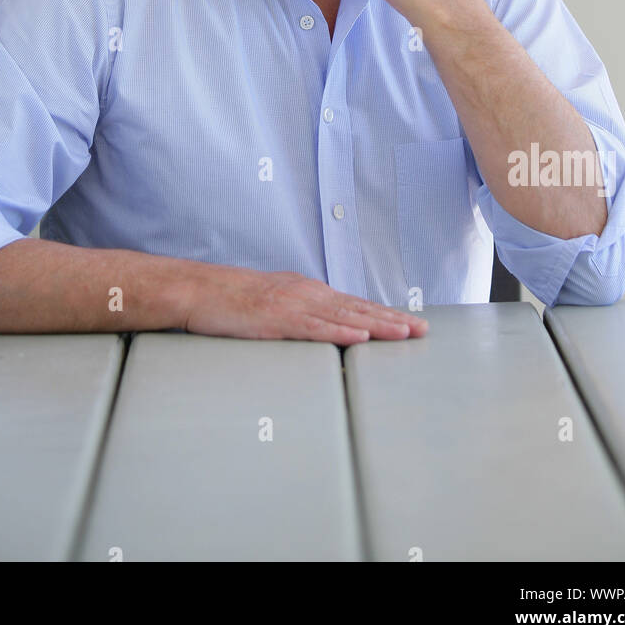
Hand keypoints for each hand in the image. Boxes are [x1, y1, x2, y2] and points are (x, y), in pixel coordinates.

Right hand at [182, 263, 427, 343]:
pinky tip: (360, 335)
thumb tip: (327, 322)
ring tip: (403, 332)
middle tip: (422, 330)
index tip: (411, 323)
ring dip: (376, 325)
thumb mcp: (276, 300)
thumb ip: (302, 310)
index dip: (385, 313)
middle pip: (357, 308)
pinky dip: (340, 331)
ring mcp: (293, 305)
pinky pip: (314, 328)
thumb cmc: (234, 299)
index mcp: (308, 291)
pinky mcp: (277, 319)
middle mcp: (307, 294)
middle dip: (392, 319)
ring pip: (343, 317)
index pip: (355, 303)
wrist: (201, 289)